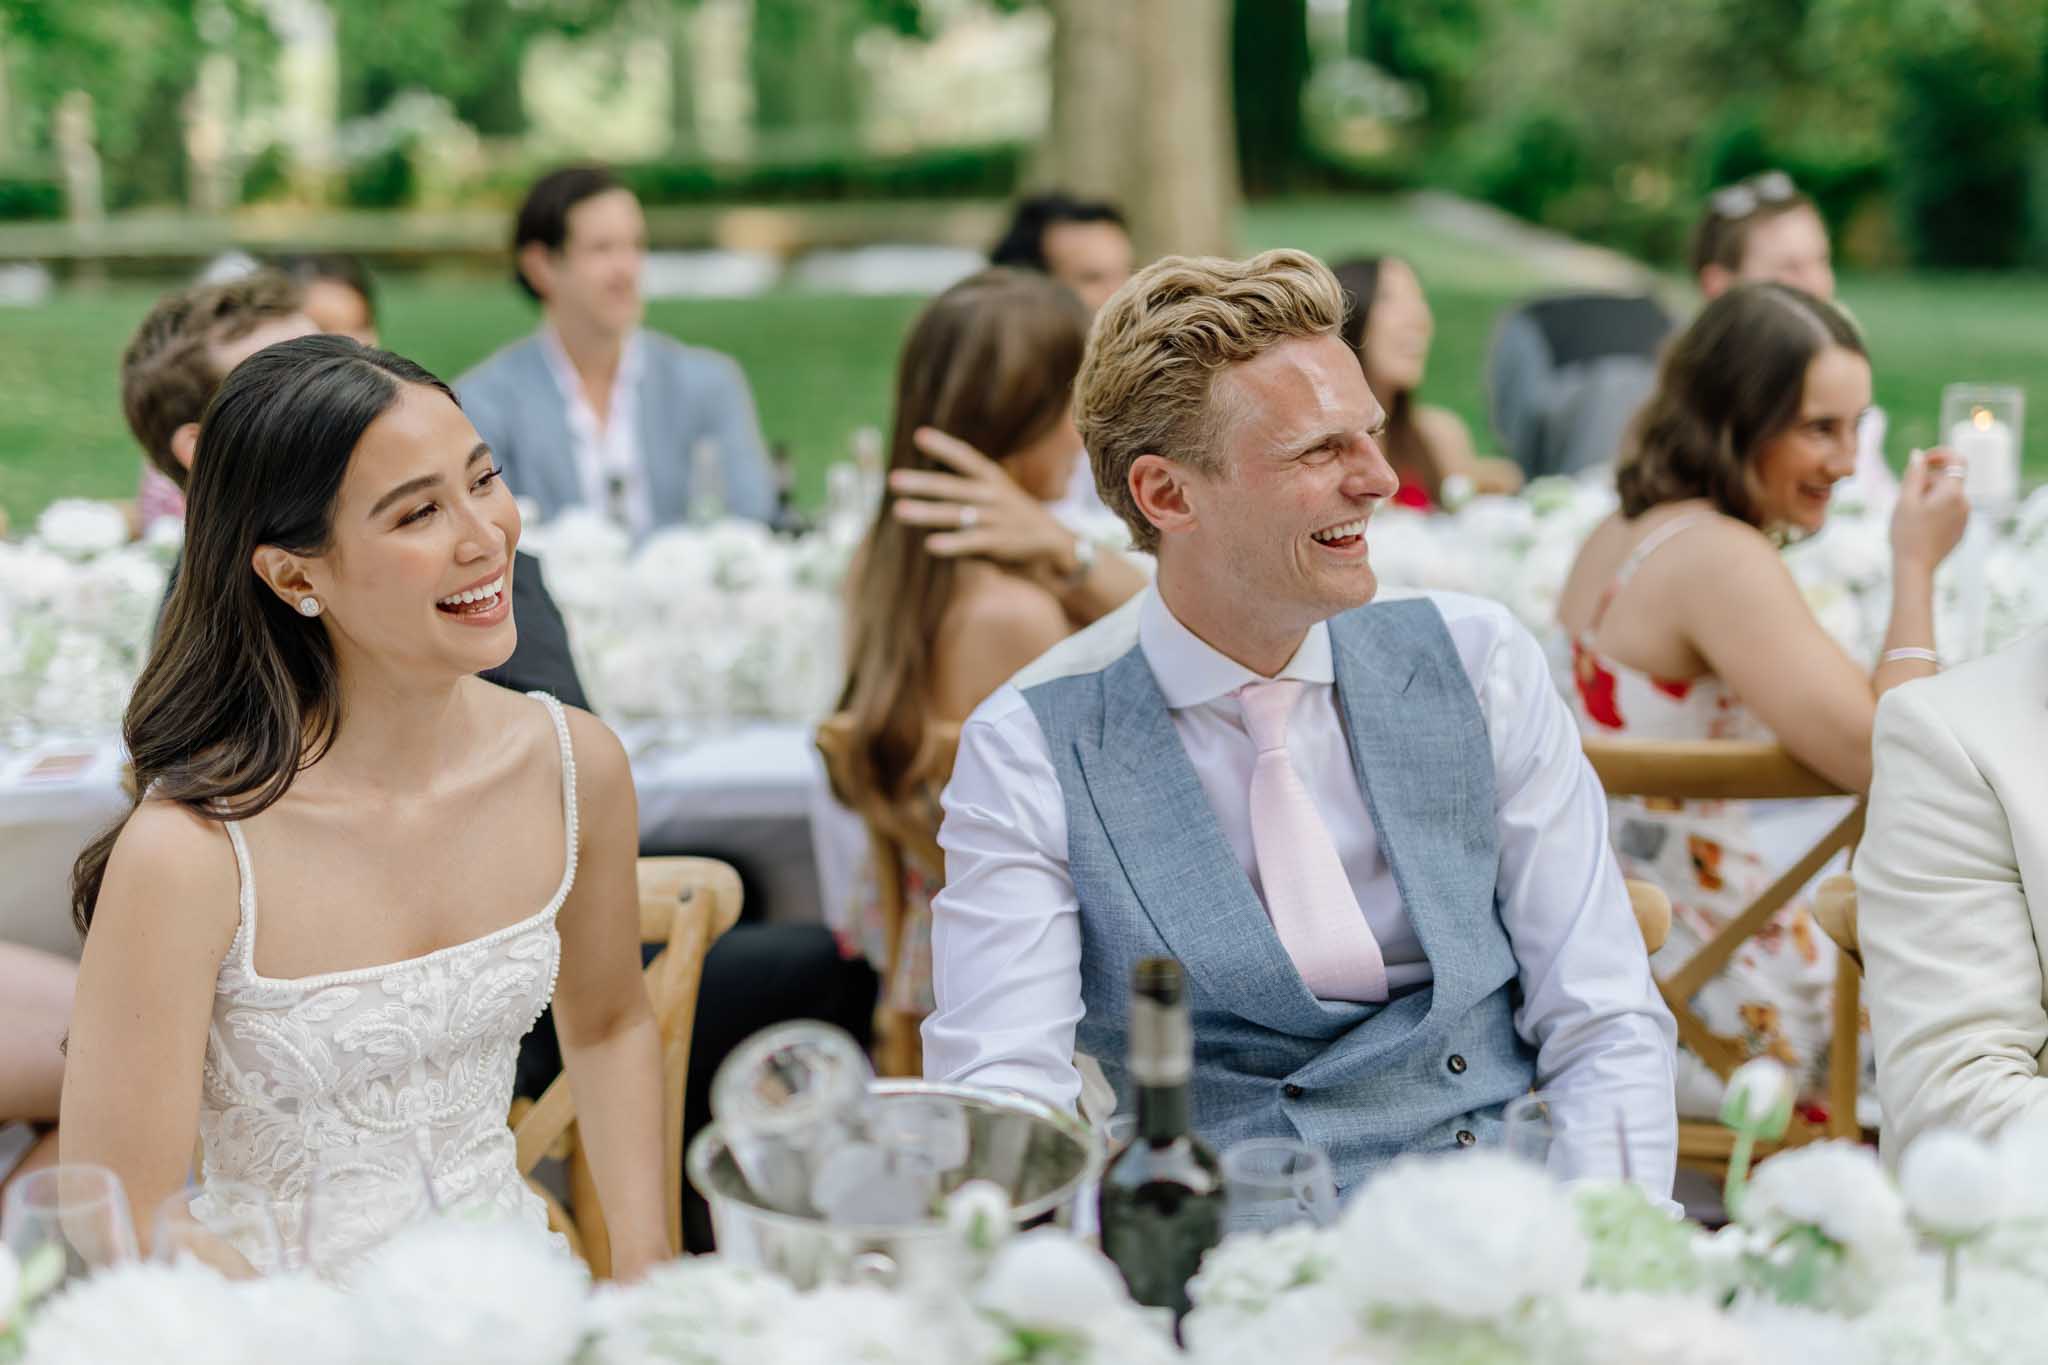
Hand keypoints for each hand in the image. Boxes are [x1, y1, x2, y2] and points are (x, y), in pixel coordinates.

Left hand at [888, 427, 1078, 575]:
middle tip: (893, 480)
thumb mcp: (996, 493)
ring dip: (926, 513)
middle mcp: (993, 494)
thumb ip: (966, 489)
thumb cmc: (1012, 517)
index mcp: (992, 477)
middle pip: (952, 487)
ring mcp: (997, 519)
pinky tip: (929, 545)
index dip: (943, 446)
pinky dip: (951, 544)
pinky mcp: (1000, 543)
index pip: (965, 457)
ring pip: (956, 514)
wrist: (1054, 544)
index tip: (918, 435)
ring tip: (898, 512)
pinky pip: (971, 542)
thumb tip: (924, 481)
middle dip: (921, 483)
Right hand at [1889, 447, 1969, 573]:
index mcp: (1952, 493)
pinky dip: (1935, 509)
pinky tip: (1919, 525)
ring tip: (1910, 514)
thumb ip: (1914, 475)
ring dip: (1929, 496)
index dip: (1940, 454)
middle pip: (1947, 479)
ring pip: (1947, 495)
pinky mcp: (1961, 529)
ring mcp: (1965, 517)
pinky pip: (1949, 510)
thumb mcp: (1905, 501)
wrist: (1915, 567)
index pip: (1956, 460)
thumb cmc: (1907, 533)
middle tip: (1905, 496)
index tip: (1922, 460)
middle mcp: (1964, 502)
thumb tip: (1918, 455)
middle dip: (1927, 480)